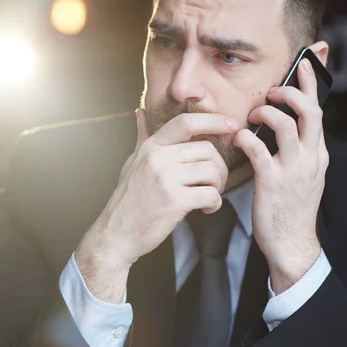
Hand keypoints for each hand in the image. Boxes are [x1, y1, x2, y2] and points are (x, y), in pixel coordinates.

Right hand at [75, 109, 237, 302]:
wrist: (116, 233)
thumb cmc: (127, 200)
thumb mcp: (132, 163)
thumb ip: (142, 138)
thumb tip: (140, 112)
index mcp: (150, 148)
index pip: (186, 123)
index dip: (213, 121)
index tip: (230, 125)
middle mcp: (157, 159)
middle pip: (207, 149)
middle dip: (219, 167)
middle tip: (215, 182)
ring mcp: (165, 180)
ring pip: (213, 171)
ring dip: (218, 186)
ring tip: (209, 196)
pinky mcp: (174, 202)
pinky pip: (211, 194)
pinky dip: (215, 203)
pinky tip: (206, 209)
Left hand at [233, 58, 327, 294]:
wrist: (291, 243)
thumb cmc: (289, 208)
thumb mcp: (301, 175)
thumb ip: (294, 151)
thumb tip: (278, 128)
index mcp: (317, 154)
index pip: (317, 112)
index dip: (310, 85)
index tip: (304, 64)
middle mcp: (310, 158)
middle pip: (309, 112)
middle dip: (289, 93)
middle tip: (269, 92)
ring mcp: (293, 170)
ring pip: (286, 125)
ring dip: (266, 113)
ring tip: (250, 116)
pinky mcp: (272, 182)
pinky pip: (259, 151)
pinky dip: (246, 139)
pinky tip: (237, 139)